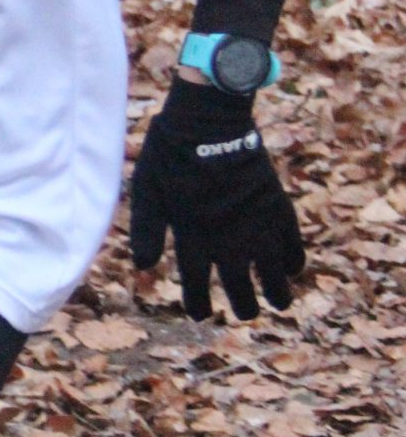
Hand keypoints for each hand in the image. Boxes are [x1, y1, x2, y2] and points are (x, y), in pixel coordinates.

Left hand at [130, 76, 304, 319]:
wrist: (208, 122)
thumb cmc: (171, 155)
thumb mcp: (147, 191)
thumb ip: (146, 230)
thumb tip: (142, 267)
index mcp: (192, 241)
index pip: (197, 292)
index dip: (200, 306)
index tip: (202, 314)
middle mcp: (228, 245)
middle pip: (241, 295)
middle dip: (242, 306)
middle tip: (243, 307)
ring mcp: (258, 232)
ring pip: (275, 285)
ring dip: (275, 296)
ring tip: (274, 299)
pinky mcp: (280, 214)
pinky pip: (295, 255)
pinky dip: (292, 265)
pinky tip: (286, 267)